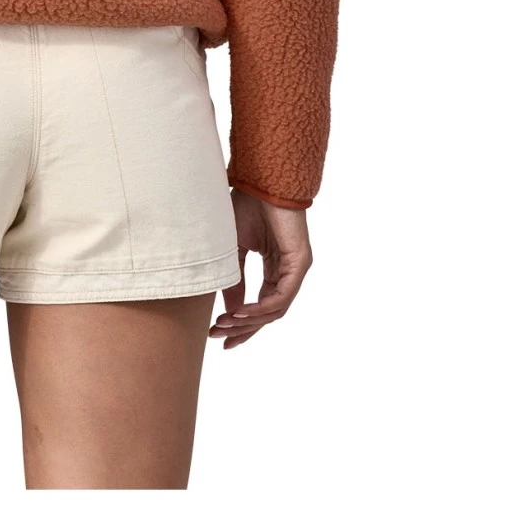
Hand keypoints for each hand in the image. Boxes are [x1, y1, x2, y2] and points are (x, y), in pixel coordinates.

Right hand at [209, 190, 312, 348]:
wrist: (260, 181)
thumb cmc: (246, 207)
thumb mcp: (234, 249)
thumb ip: (234, 280)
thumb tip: (230, 312)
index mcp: (274, 269)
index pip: (261, 306)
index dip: (241, 323)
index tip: (219, 335)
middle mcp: (287, 273)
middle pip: (268, 313)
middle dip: (242, 328)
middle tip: (218, 337)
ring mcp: (296, 269)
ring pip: (275, 309)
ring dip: (248, 320)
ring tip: (225, 324)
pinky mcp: (300, 263)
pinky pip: (282, 296)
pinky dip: (261, 308)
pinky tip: (241, 312)